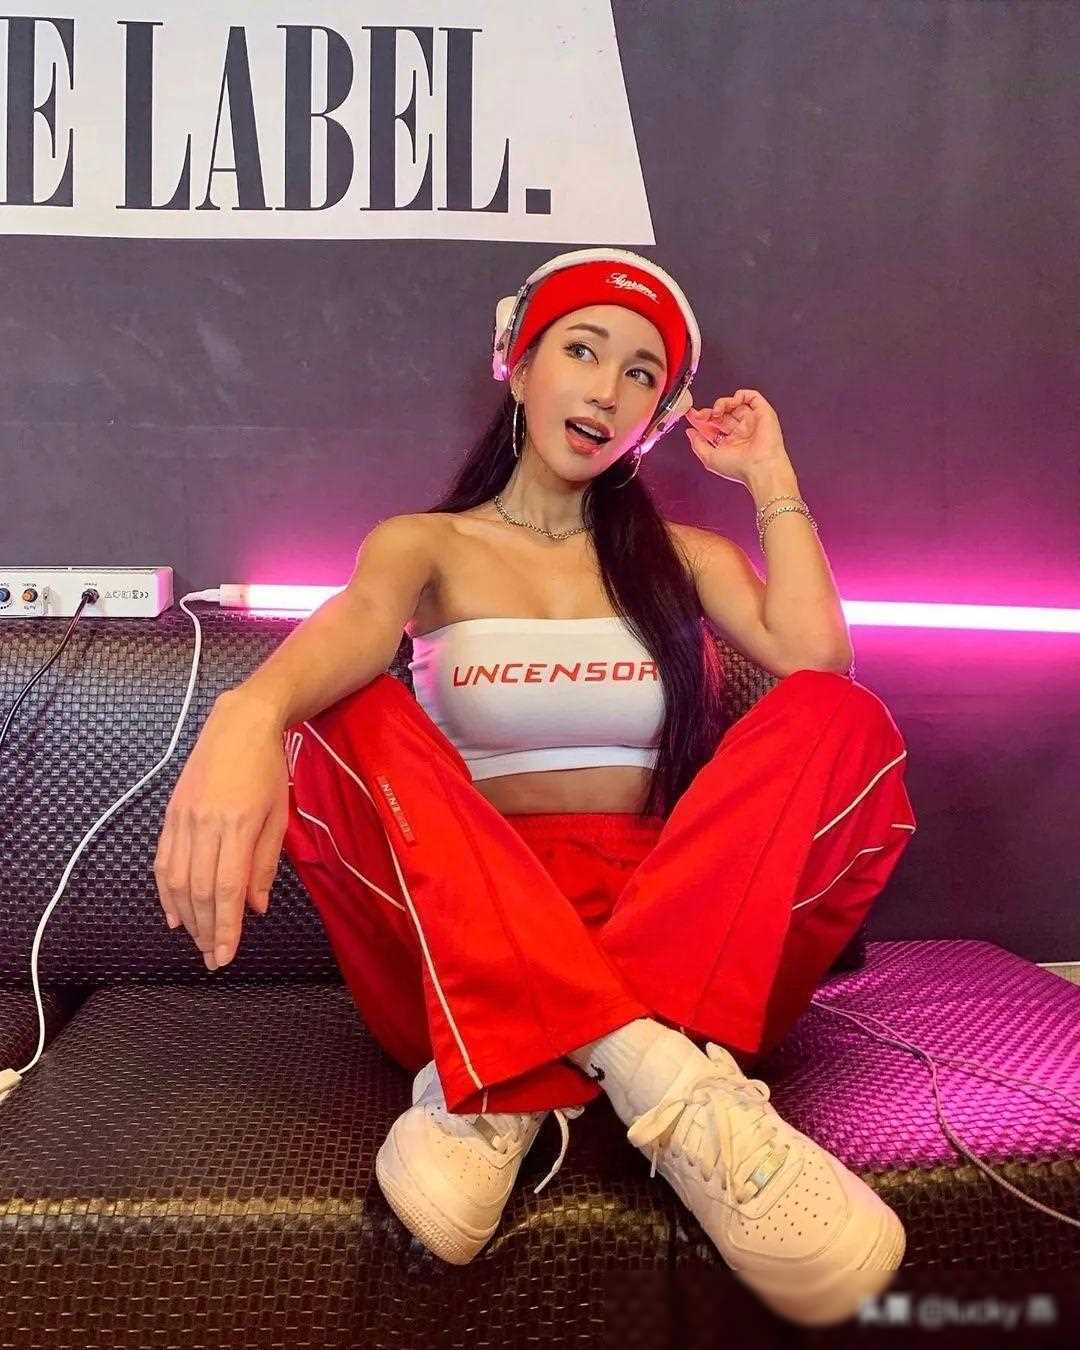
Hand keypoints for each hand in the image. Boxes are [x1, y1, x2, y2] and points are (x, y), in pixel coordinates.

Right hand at [153, 695, 288, 969]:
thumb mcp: (278, 814)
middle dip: (207, 930)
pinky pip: (163, 861)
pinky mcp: (170, 813)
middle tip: (213, 958)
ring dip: (188, 917)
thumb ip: (265, 863)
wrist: (238, 724)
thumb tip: (256, 906)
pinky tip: (175, 914)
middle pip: (201, 891)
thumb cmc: (267, 768)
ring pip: (178, 880)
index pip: (228, 889)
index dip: (226, 928)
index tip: (226, 957)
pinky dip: (166, 892)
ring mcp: (184, 818)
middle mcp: (206, 823)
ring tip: (199, 941)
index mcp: (239, 824)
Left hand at [683, 388, 789, 485]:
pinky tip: (732, 404)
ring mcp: (751, 421)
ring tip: (716, 412)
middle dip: (708, 412)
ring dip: (721, 403)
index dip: (701, 419)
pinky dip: (739, 395)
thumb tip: (690, 432)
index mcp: (730, 442)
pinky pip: (752, 396)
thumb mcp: (710, 458)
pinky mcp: (762, 412)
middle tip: (701, 415)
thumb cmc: (739, 467)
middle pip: (722, 413)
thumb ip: (698, 444)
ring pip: (734, 403)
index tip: (691, 415)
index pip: (713, 426)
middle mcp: (741, 431)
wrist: (759, 466)